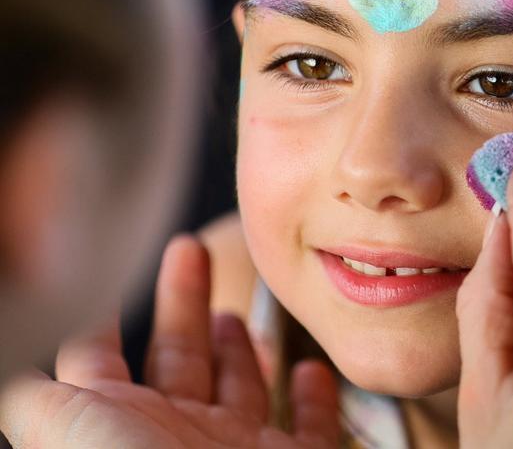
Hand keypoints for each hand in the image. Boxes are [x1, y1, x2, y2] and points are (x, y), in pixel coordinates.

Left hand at [0, 236, 339, 448]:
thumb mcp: (67, 431)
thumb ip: (35, 396)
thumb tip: (16, 364)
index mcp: (118, 426)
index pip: (98, 365)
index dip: (99, 324)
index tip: (107, 284)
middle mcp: (174, 437)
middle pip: (176, 355)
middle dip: (182, 301)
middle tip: (190, 250)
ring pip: (239, 388)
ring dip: (238, 347)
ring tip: (234, 315)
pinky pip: (310, 427)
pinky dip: (315, 397)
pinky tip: (309, 369)